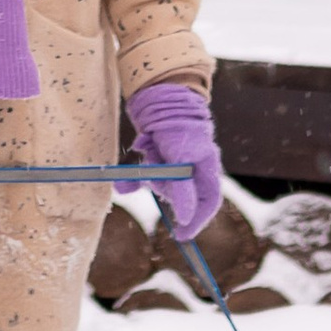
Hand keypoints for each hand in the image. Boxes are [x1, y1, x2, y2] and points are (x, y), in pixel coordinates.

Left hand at [129, 81, 222, 240]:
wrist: (158, 94)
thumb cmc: (177, 125)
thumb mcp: (182, 160)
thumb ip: (183, 189)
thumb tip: (185, 219)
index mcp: (207, 167)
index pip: (208, 202)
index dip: (197, 221)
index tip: (181, 236)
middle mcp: (192, 166)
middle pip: (179, 194)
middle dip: (163, 187)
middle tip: (152, 173)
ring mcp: (173, 161)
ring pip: (159, 183)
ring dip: (148, 175)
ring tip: (146, 153)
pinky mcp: (155, 154)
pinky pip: (144, 173)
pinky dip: (133, 176)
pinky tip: (122, 178)